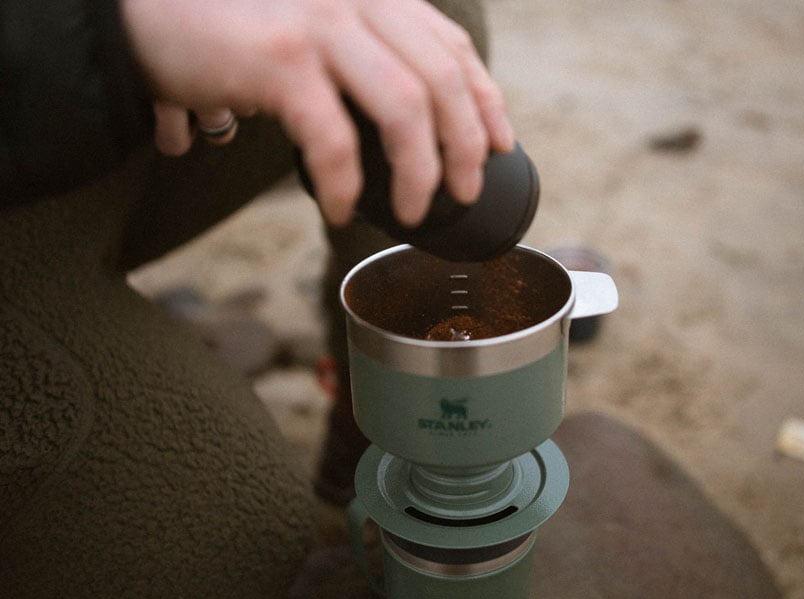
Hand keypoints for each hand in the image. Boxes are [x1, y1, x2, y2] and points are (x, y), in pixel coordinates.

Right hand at [121, 0, 514, 226]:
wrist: (144, 15)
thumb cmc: (229, 30)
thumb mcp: (311, 31)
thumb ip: (360, 58)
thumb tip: (401, 127)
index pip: (450, 45)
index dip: (485, 98)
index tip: (500, 143)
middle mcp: (355, 1)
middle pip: (442, 79)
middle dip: (466, 146)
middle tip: (464, 194)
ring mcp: (320, 26)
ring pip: (406, 108)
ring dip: (421, 172)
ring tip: (416, 212)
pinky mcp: (280, 61)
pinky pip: (335, 139)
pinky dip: (347, 184)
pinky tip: (344, 210)